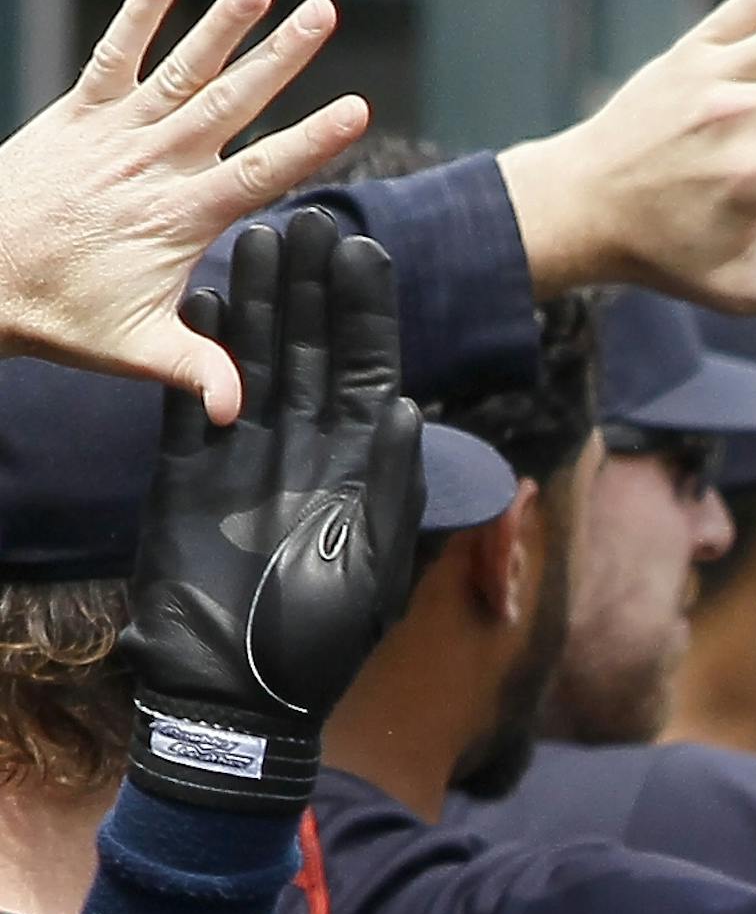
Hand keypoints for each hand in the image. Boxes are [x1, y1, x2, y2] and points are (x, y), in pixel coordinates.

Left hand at [0, 0, 367, 422]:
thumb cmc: (57, 314)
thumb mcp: (136, 348)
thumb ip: (197, 370)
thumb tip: (238, 411)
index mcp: (183, 214)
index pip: (264, 170)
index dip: (314, 139)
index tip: (358, 108)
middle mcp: (156, 162)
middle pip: (234, 100)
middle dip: (284, 54)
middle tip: (327, 12)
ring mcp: (115, 132)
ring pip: (182, 68)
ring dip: (223, 24)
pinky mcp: (76, 115)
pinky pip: (113, 54)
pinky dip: (138, 13)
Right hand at [120, 208, 423, 812]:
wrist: (234, 697)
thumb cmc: (319, 645)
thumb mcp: (372, 566)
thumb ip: (390, 484)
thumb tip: (410, 407)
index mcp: (359, 468)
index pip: (369, 371)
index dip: (367, 312)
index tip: (363, 248)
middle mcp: (306, 451)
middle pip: (313, 351)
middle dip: (312, 287)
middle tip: (304, 216)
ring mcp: (245, 458)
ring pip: (256, 361)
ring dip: (261, 302)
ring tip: (258, 236)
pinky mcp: (187, 476)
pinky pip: (193, 401)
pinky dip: (200, 353)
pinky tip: (208, 303)